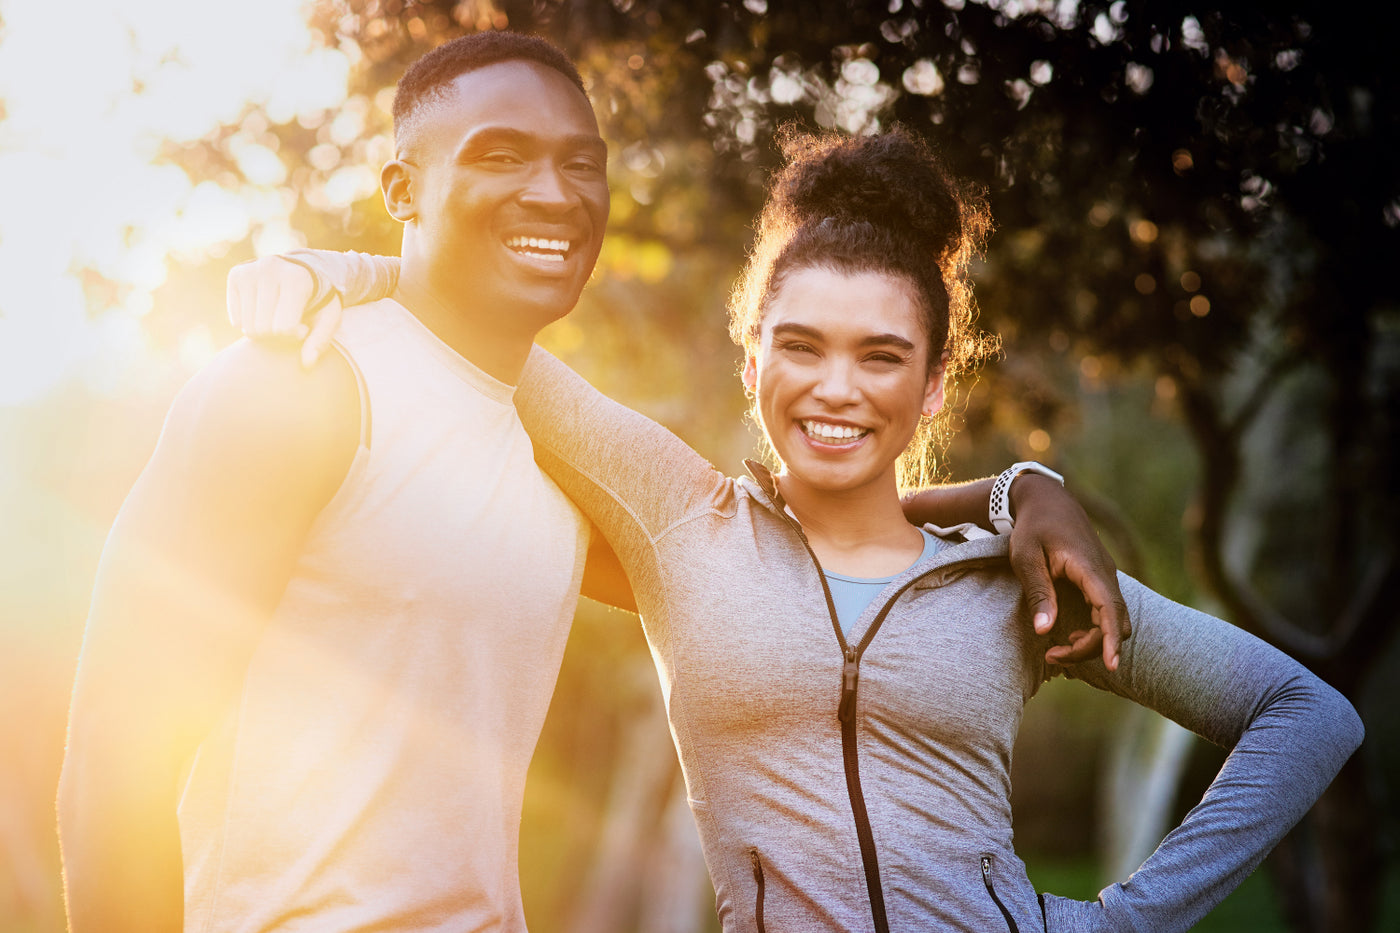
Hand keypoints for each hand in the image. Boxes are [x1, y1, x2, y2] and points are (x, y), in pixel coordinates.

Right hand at [226, 256, 342, 367]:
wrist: (303, 270)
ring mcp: (250, 270)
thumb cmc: (318, 300)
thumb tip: (307, 364)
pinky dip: (249, 323)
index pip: (283, 328)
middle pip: (263, 329)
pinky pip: (236, 319)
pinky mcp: (236, 274)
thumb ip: (320, 341)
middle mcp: (270, 269)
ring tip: (277, 319)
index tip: (304, 328)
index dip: (294, 335)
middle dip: (277, 335)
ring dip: (262, 331)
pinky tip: (263, 312)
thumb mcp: (328, 318)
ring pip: (247, 326)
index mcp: (296, 280)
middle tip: (288, 324)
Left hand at [1007, 474, 1130, 669]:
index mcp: (1089, 567)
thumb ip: (1037, 592)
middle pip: (1116, 622)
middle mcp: (1105, 574)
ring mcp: (1105, 577)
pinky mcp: (1099, 580)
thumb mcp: (1025, 557)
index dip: (1111, 640)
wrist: (1046, 499)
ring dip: (1093, 640)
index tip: (1111, 666)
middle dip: (1093, 647)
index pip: (1110, 609)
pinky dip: (1094, 629)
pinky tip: (1070, 635)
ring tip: (1057, 649)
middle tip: (1053, 655)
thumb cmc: (1032, 527)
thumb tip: (1045, 630)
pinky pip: (1106, 612)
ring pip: (1114, 619)